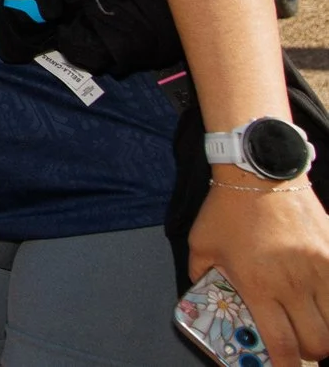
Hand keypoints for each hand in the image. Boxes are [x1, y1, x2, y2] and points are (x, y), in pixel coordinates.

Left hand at [190, 178, 328, 362]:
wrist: (260, 172)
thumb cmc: (226, 209)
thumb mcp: (201, 245)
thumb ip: (202, 276)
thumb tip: (208, 298)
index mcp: (258, 284)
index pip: (281, 342)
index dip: (285, 365)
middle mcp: (292, 282)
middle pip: (316, 340)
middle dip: (307, 350)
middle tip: (297, 340)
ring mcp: (318, 268)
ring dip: (325, 330)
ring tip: (313, 323)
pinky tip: (323, 300)